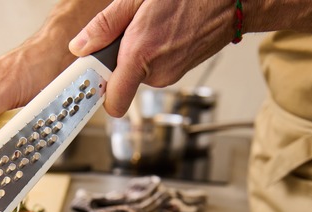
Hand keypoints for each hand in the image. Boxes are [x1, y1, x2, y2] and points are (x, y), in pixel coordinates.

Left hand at [68, 0, 237, 116]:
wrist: (231, 0)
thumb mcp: (136, 0)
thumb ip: (105, 26)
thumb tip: (80, 46)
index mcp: (141, 55)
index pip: (112, 101)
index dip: (97, 90)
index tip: (89, 77)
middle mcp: (157, 73)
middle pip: (120, 81)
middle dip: (117, 60)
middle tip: (129, 32)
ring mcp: (171, 76)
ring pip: (137, 74)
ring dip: (136, 55)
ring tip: (153, 27)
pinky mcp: (179, 74)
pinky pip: (153, 69)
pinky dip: (152, 55)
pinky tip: (164, 33)